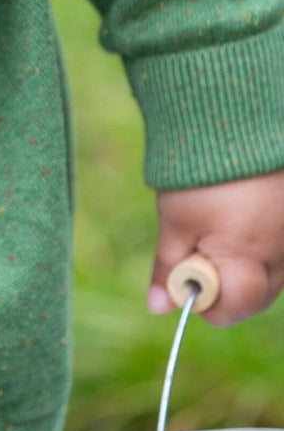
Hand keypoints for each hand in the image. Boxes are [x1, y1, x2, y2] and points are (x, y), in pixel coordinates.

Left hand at [147, 169, 283, 326]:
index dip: (203, 301)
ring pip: (271, 274)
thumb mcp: (174, 223)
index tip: (183, 277)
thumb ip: (169, 268)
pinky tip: (238, 217)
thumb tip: (158, 308)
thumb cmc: (198, 177)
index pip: (233, 309)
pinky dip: (257, 244)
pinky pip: (279, 248)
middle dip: (224, 286)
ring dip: (242, 264)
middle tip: (197, 253)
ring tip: (217, 227)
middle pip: (257, 296)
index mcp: (250, 259)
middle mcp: (282, 254)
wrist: (232, 122)